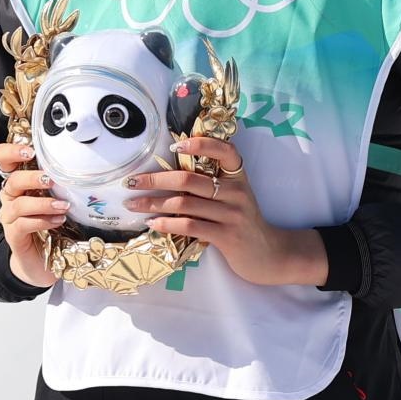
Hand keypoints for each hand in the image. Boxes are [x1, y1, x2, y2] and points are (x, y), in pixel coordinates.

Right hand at [0, 142, 61, 288]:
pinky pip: (22, 224)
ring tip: (64, 206)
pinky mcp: (14, 236)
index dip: (11, 151)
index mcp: (19, 181)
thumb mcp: (56, 195)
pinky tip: (58, 220)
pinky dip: (42, 221)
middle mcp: (10, 196)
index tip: (30, 151)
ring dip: (42, 204)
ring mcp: (9, 217)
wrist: (44, 259)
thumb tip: (85, 163)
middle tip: (50, 179)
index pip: (3, 159)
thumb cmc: (52, 220)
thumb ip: (60, 180)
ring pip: (18, 204)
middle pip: (12, 180)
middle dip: (32, 178)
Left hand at [122, 137, 328, 286]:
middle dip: (156, 179)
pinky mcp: (227, 236)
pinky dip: (167, 224)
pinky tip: (153, 223)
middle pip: (190, 178)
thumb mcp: (233, 197)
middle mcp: (236, 191)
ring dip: (154, 203)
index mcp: (238, 176)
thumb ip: (211, 184)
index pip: (224, 150)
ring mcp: (232, 213)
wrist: (268, 254)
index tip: (174, 146)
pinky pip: (190, 226)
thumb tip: (169, 175)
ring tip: (134, 204)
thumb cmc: (243, 222)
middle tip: (132, 181)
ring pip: (185, 203)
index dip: (200, 144)